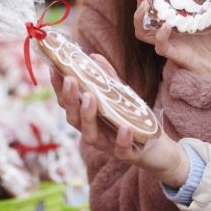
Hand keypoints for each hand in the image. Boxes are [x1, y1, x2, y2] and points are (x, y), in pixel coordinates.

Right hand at [52, 55, 189, 186]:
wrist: (157, 148)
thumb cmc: (132, 120)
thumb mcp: (120, 96)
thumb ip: (107, 78)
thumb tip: (93, 56)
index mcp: (88, 118)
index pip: (67, 103)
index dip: (58, 88)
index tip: (54, 68)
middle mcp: (93, 132)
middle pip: (73, 118)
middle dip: (69, 99)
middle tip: (69, 80)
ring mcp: (108, 145)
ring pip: (90, 135)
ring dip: (88, 116)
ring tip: (90, 97)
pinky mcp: (127, 154)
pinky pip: (121, 150)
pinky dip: (121, 139)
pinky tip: (125, 127)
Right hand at [134, 0, 210, 72]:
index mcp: (179, 14)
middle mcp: (170, 26)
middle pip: (144, 10)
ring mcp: (170, 40)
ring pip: (142, 30)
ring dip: (140, 17)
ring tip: (146, 4)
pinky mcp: (173, 54)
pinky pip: (159, 45)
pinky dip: (160, 36)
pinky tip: (167, 27)